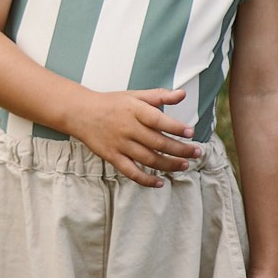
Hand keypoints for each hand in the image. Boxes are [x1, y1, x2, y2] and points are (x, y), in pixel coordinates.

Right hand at [68, 87, 203, 186]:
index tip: (191, 132)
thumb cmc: (112, 103)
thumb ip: (159, 96)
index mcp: (134, 110)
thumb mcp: (134, 95)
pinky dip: (146, 180)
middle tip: (197, 153)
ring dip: (169, 164)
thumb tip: (183, 94)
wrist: (80, 112)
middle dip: (180, 150)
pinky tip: (160, 183)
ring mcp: (120, 144)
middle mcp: (128, 128)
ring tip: (185, 165)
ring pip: (148, 159)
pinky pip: (131, 172)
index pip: (159, 120)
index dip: (176, 127)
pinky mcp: (112, 157)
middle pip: (158, 142)